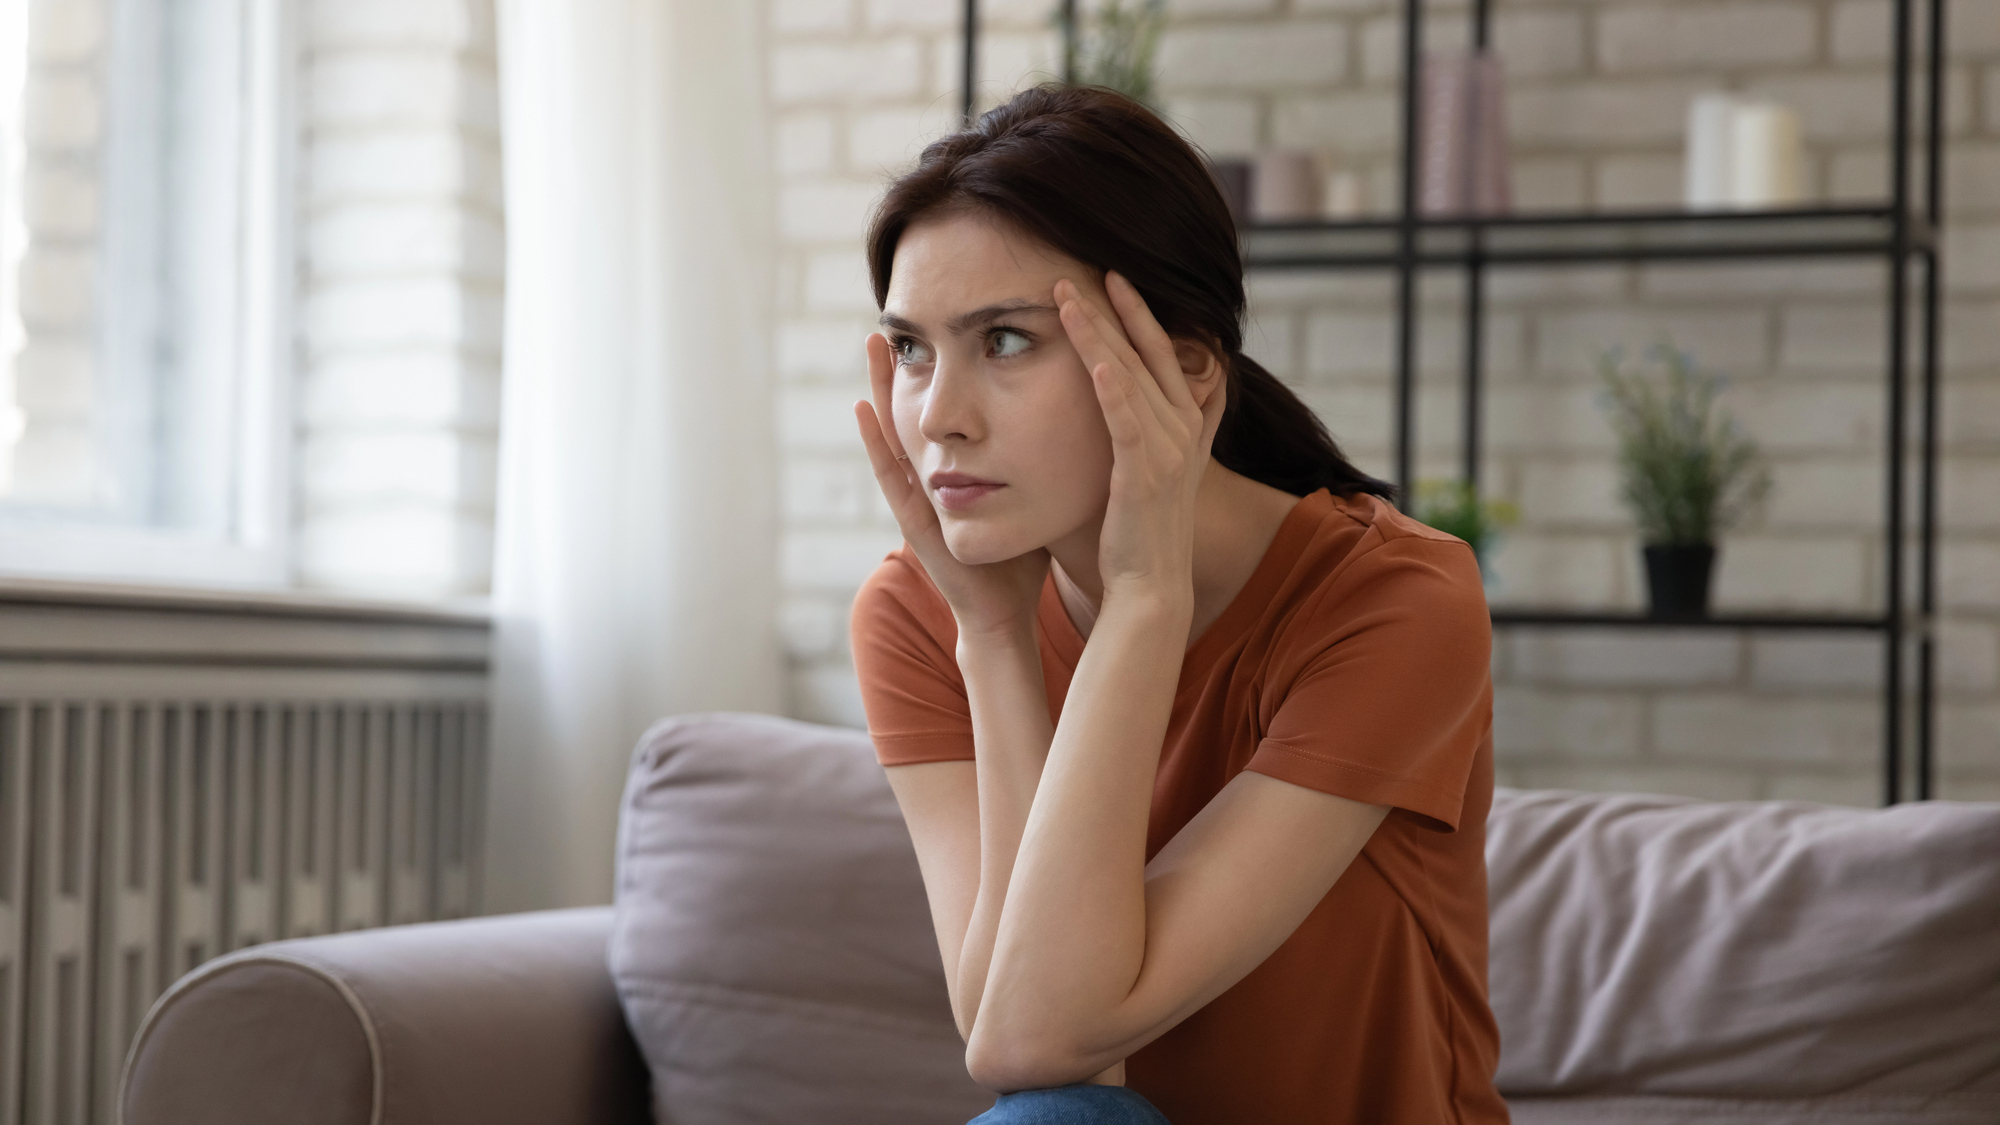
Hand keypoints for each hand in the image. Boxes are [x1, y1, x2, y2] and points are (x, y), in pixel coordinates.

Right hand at [855, 333, 1049, 639]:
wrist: (1008, 615)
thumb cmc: (1021, 554)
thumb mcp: (1032, 491)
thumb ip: (1042, 456)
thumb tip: (1080, 409)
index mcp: (957, 473)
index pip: (941, 413)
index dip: (935, 373)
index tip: (937, 327)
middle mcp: (931, 482)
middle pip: (909, 416)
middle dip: (898, 372)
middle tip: (889, 323)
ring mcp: (919, 502)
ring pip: (893, 437)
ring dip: (880, 391)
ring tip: (873, 346)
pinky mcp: (917, 525)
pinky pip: (891, 479)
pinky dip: (876, 444)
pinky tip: (866, 411)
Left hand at [1054, 272, 1225, 608]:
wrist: (1150, 587)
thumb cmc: (1136, 531)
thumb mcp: (1148, 469)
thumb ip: (1148, 429)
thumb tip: (1129, 395)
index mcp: (1182, 424)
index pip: (1161, 353)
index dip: (1139, 313)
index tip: (1113, 276)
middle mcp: (1182, 430)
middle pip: (1148, 353)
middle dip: (1116, 309)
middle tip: (1085, 269)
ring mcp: (1167, 451)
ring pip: (1131, 377)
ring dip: (1100, 334)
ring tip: (1068, 296)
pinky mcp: (1144, 475)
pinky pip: (1126, 423)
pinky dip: (1113, 390)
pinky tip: (1096, 361)